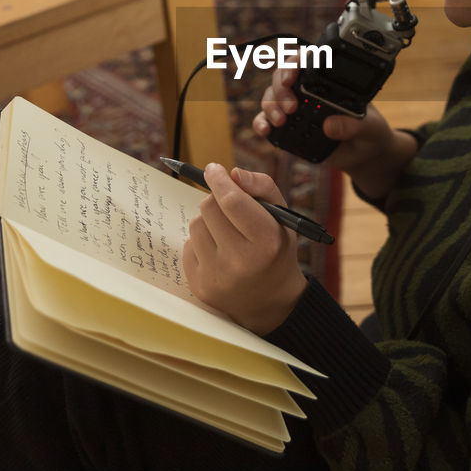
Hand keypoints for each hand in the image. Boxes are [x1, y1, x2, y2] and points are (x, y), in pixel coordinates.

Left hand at [183, 163, 306, 334]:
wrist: (270, 300)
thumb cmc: (276, 248)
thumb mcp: (282, 215)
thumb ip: (261, 186)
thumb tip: (232, 174)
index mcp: (267, 241)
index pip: (231, 201)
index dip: (218, 180)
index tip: (213, 169)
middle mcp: (241, 261)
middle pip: (209, 208)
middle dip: (216, 199)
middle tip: (227, 205)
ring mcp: (217, 277)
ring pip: (195, 225)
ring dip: (208, 221)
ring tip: (226, 233)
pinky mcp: (200, 287)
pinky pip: (188, 246)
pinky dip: (201, 242)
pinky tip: (218, 252)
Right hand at [253, 66, 404, 175]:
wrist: (365, 154)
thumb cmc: (369, 132)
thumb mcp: (369, 127)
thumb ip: (353, 125)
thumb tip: (329, 126)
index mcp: (327, 82)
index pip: (306, 62)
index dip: (294, 64)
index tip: (291, 78)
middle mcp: (308, 91)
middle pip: (282, 78)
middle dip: (281, 89)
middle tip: (291, 107)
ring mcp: (296, 108)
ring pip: (271, 97)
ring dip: (271, 106)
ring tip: (281, 121)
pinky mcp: (288, 128)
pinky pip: (266, 120)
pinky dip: (261, 123)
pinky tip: (266, 131)